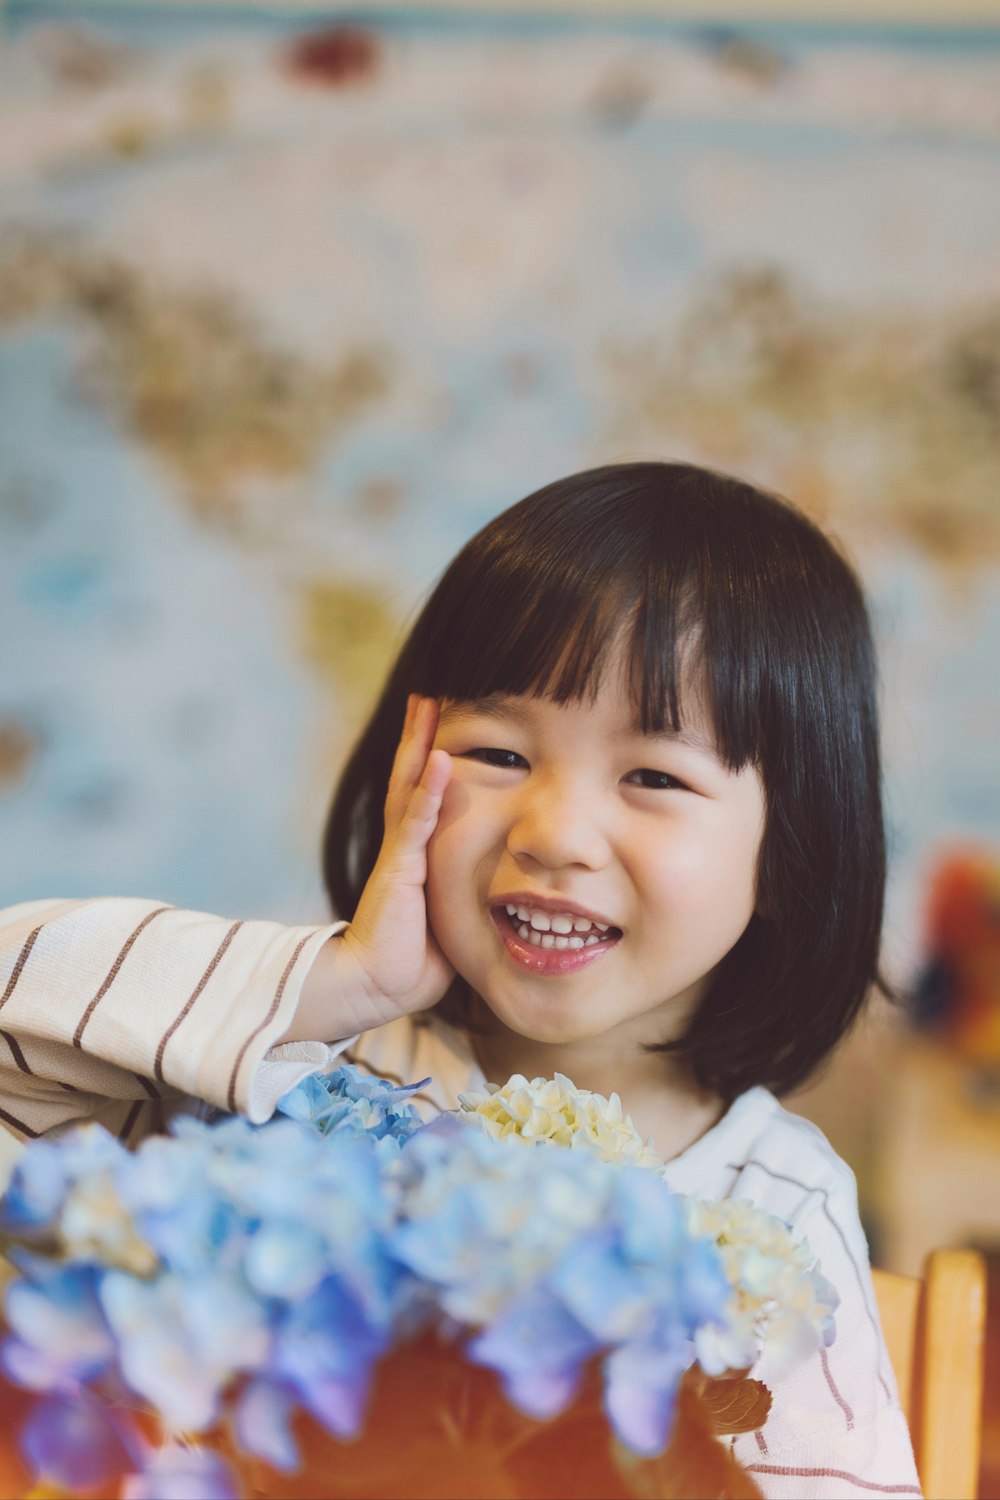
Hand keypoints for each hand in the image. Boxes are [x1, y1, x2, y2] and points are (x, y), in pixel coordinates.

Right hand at [288, 696, 453, 1041]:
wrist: (379, 985)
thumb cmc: (415, 961)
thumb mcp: (450, 917)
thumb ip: (468, 895)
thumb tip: (504, 892)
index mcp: (415, 855)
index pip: (424, 795)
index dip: (430, 758)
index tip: (441, 721)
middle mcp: (404, 846)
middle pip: (411, 777)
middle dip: (419, 734)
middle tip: (428, 691)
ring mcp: (400, 853)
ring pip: (410, 786)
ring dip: (419, 743)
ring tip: (427, 703)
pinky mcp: (400, 868)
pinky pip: (417, 820)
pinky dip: (429, 787)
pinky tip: (439, 757)